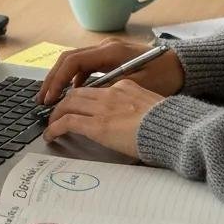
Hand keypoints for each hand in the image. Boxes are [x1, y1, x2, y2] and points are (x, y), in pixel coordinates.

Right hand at [36, 39, 183, 105]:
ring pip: (75, 63)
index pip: (73, 62)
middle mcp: (105, 47)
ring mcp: (108, 51)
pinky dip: (75, 79)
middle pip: (69, 60)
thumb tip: (84, 100)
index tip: (50, 99)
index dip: (58, 80)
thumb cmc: (165, 76)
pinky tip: (74, 94)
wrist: (184, 66)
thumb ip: (109, 90)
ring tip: (52, 99)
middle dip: (53, 80)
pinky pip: (86, 66)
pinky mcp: (112, 58)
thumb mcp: (137, 86)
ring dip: (62, 79)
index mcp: (110, 51)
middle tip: (41, 100)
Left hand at [43, 79, 164, 157]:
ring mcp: (103, 108)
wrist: (172, 129)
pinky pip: (68, 122)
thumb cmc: (168, 123)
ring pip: (68, 103)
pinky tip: (51, 136)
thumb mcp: (153, 108)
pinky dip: (55, 128)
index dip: (84, 98)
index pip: (97, 88)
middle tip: (57, 113)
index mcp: (126, 87)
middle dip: (64, 102)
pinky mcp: (97, 125)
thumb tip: (136, 123)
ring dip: (56, 114)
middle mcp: (111, 93)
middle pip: (78, 93)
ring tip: (51, 125)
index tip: (78, 106)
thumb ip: (139, 109)